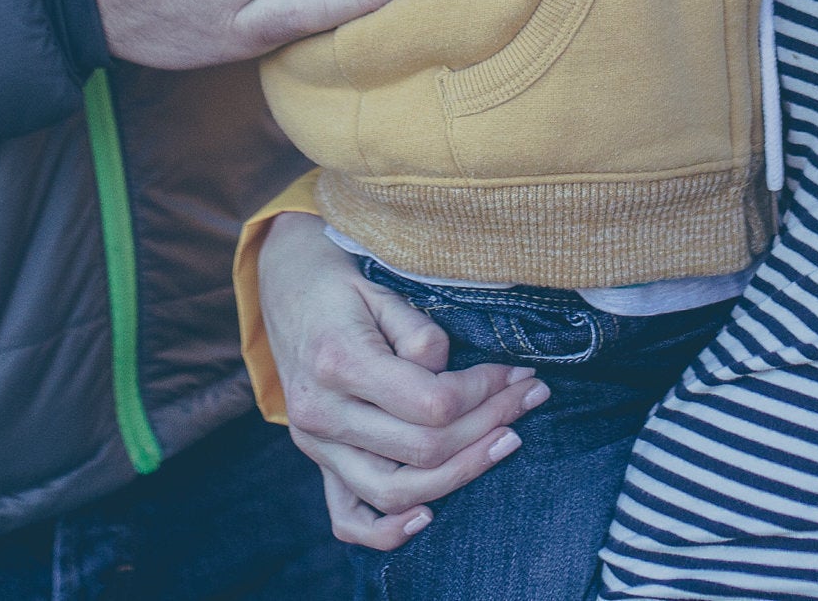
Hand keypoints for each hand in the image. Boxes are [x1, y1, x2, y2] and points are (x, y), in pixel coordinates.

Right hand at [257, 212, 544, 548]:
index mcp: (338, 362)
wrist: (287, 290)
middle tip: (531, 397)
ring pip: (395, 491)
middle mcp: (321, 413)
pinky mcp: (317, 460)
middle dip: (490, 424)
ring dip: (461, 473)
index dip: (485, 392)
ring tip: (506, 442)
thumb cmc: (342, 287)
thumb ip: (418, 333)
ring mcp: (315, 444)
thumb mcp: (381, 289)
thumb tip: (450, 373)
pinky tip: (429, 518)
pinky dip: (387, 530)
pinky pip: (348, 518)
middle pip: (423, 449)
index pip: (432, 403)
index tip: (516, 373)